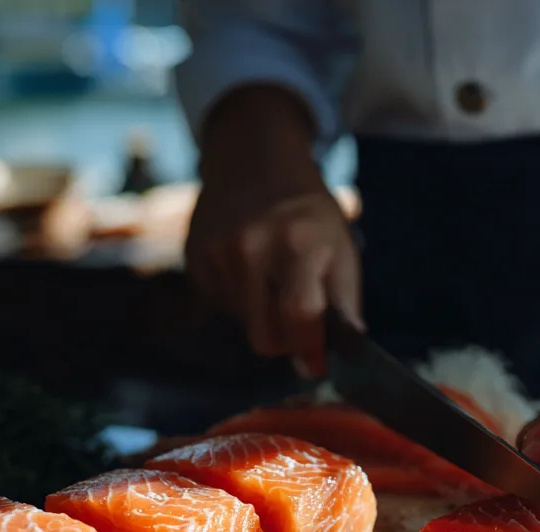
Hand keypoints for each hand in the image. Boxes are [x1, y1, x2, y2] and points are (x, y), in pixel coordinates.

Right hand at [185, 86, 360, 376]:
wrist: (256, 160)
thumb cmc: (309, 214)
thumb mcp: (341, 249)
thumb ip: (343, 306)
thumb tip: (338, 356)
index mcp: (298, 243)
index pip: (300, 318)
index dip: (310, 351)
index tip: (316, 364)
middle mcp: (252, 246)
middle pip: (265, 338)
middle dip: (286, 341)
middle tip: (298, 318)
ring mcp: (218, 252)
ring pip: (243, 325)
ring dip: (261, 315)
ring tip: (270, 277)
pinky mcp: (196, 258)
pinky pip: (221, 307)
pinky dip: (238, 300)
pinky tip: (247, 269)